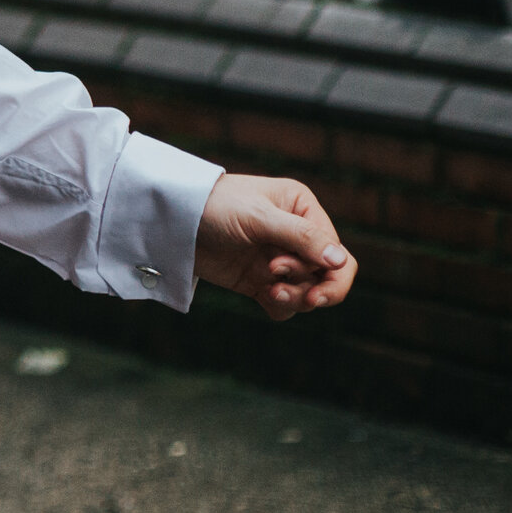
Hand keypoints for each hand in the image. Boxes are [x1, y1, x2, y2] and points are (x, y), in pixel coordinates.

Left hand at [195, 173, 355, 319]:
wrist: (170, 222)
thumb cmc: (214, 207)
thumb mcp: (257, 217)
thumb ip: (300, 237)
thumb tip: (341, 261)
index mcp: (302, 208)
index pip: (336, 250)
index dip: (325, 270)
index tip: (284, 269)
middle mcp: (296, 234)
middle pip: (329, 276)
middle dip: (313, 289)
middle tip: (291, 294)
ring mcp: (279, 259)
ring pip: (309, 292)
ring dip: (296, 298)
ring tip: (269, 292)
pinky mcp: (260, 280)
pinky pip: (286, 303)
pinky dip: (281, 306)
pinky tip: (264, 296)